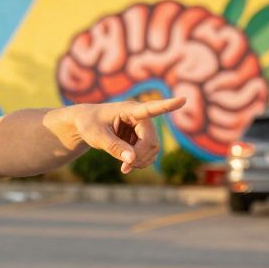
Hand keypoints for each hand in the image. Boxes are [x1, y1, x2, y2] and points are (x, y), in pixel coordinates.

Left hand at [56, 97, 185, 173]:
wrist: (86, 124)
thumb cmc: (89, 125)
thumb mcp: (96, 136)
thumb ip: (113, 147)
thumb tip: (131, 159)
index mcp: (129, 109)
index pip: (150, 108)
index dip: (167, 106)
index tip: (182, 100)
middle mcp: (141, 117)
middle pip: (151, 141)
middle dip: (139, 156)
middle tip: (124, 167)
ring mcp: (143, 128)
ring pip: (153, 149)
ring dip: (141, 161)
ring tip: (124, 166)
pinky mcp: (142, 137)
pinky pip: (150, 153)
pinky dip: (141, 162)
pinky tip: (128, 165)